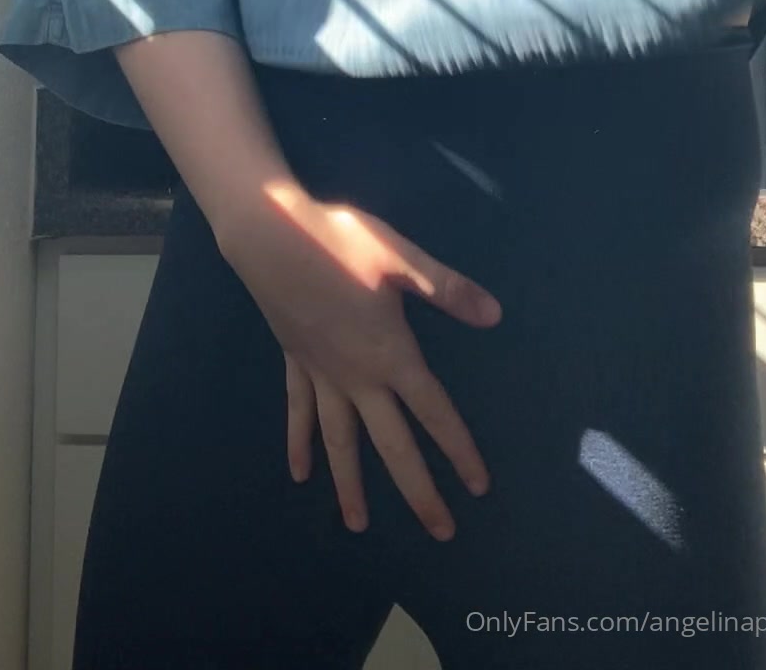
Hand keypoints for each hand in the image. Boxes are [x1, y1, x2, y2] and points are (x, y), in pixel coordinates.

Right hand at [218, 184, 502, 540]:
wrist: (271, 234)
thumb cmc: (339, 242)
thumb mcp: (399, 257)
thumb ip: (446, 289)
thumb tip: (495, 316)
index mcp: (390, 355)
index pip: (433, 413)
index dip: (458, 450)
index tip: (478, 488)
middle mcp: (357, 377)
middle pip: (391, 445)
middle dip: (417, 491)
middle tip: (439, 531)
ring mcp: (321, 375)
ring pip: (340, 442)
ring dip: (350, 484)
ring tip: (357, 526)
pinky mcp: (295, 363)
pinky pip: (299, 412)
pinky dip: (300, 443)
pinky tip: (299, 473)